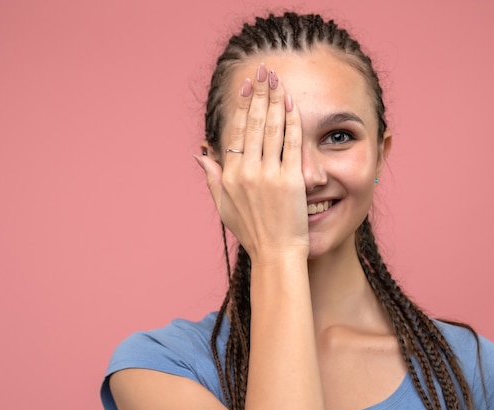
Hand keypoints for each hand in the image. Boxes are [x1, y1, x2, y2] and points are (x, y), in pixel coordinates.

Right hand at [197, 63, 308, 261]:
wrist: (276, 254)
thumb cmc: (252, 232)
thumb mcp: (223, 206)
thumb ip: (211, 177)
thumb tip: (200, 153)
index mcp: (230, 175)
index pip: (237, 130)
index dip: (243, 104)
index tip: (248, 85)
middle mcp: (246, 171)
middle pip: (254, 123)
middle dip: (260, 92)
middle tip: (264, 70)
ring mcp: (269, 175)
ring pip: (272, 128)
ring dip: (275, 100)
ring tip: (278, 80)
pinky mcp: (291, 180)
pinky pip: (292, 144)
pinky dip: (292, 122)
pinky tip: (292, 105)